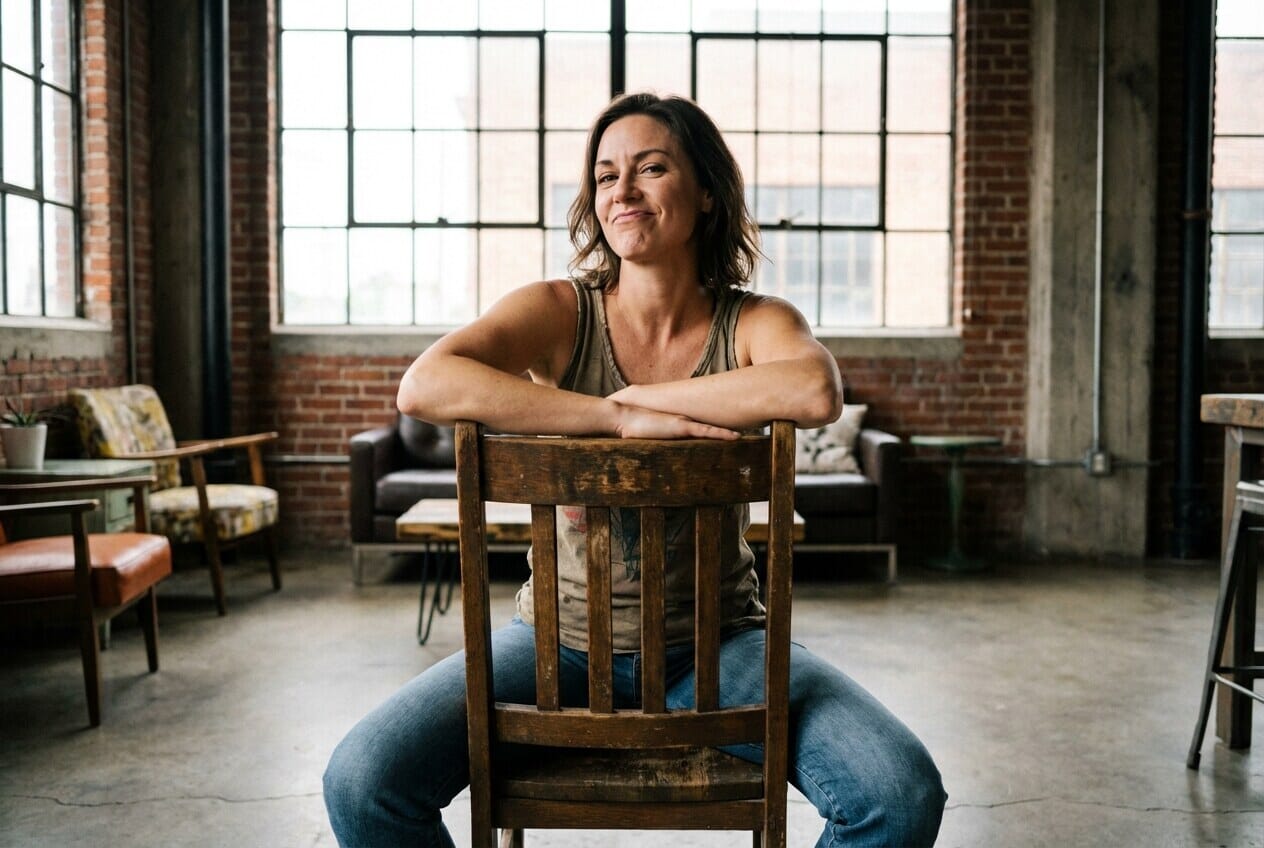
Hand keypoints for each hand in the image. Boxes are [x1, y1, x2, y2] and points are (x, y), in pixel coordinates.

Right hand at [614, 402, 739, 439]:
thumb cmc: (631, 430)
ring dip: (730, 433)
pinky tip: (735, 437)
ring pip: (714, 429)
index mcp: (679, 425)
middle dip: (729, 429)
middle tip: (749, 431)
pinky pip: (706, 432)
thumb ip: (656, 444)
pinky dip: (721, 434)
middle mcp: (685, 422)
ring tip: (749, 436)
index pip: (703, 428)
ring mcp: (684, 423)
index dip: (719, 431)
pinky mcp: (681, 427)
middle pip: (712, 426)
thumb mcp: (648, 439)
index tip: (734, 436)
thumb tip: (658, 457)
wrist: (622, 418)